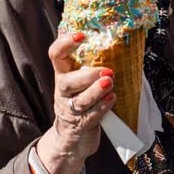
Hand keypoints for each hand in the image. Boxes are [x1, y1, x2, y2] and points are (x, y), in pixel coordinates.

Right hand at [37, 32, 115, 173]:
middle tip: (106, 71)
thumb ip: (90, 63)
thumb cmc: (82, 100)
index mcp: (63, 74)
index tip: (81, 35)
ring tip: (110, 83)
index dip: (65, 44)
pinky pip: (90, 116)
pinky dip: (102, 107)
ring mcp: (70, 110)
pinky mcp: (81, 125)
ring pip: (80, 101)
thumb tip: (117, 39)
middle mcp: (63, 91)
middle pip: (66, 83)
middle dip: (86, 76)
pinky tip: (112, 98)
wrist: (72, 138)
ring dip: (95, 91)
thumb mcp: (81, 80)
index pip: (56, 56)